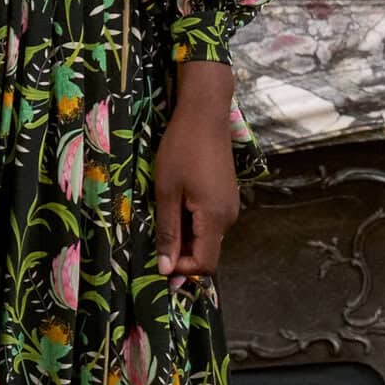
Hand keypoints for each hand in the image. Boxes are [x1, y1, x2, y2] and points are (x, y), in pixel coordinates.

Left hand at [153, 60, 240, 279]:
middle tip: (155, 241)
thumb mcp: (166, 192)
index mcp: (214, 219)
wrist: (205, 114)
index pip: (205, 265)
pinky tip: (175, 206)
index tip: (158, 263)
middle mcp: (229, 217)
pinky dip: (192, 224)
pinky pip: (210, 222)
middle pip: (207, 253)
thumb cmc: (181, 150)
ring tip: (163, 216)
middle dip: (181, 255)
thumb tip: (166, 269)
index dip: (182, 270)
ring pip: (207, 238)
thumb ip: (168, 232)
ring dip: (185, 238)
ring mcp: (230, 206)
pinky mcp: (226, 196)